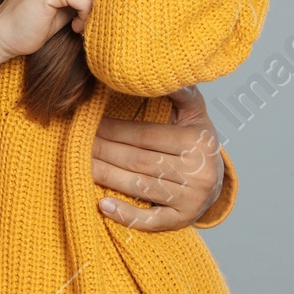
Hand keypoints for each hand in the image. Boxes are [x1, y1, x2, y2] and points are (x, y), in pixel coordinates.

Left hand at [92, 86, 224, 230]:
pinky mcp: (181, 221)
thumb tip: (161, 72)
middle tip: (77, 141)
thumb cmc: (196, 139)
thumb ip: (180, 91)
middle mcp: (197, 174)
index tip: (90, 122)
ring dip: (106, 176)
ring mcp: (190, 201)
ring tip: (79, 164)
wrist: (216, 180)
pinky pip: (151, 221)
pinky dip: (126, 215)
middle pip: (138, 161)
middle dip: (103, 149)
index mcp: (197, 143)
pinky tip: (103, 205)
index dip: (114, 129)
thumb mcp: (194, 111)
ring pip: (139, 187)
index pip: (145, 135)